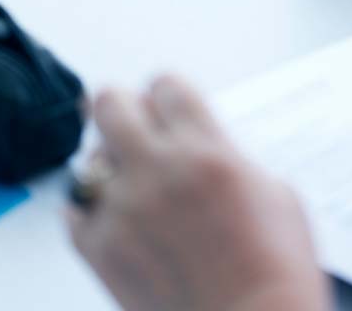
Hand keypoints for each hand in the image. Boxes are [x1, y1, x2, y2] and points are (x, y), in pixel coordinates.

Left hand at [67, 76, 328, 310]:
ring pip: (89, 157)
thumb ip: (230, 156)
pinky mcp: (101, 252)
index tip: (169, 100)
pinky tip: (119, 215)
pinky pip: (75, 211)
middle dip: (124, 107)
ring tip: (135, 180)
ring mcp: (124, 211)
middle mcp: (161, 171)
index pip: (166, 85)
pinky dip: (93, 209)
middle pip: (110, 103)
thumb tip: (207, 146)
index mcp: (209, 150)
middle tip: (135, 121)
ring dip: (111, 162)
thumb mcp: (274, 189)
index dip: (168, 91)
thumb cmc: (276, 266)